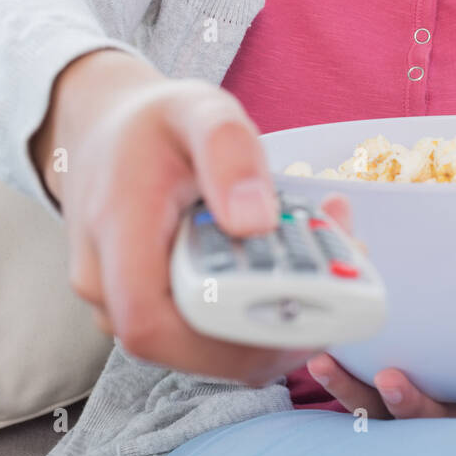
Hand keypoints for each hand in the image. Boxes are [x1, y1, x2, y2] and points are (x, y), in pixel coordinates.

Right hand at [54, 62, 324, 383]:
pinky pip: (212, 332)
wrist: (110, 134)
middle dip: (277, 325)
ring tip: (336, 260)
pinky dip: (263, 311)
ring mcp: (130, 307)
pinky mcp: (157, 314)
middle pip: (194, 347)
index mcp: (115, 231)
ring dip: (277, 320)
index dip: (226, 334)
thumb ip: (227, 151)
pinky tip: (304, 269)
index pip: (151, 322)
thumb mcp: (196, 109)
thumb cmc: (153, 124)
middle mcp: (109, 286)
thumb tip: (255, 221)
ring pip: (209, 346)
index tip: (301, 304)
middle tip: (345, 275)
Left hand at [311, 194, 455, 450]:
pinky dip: (339, 381)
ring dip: (360, 391)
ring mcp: (430, 424)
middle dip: (422, 405)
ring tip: (328, 360)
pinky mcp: (393, 413)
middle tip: (401, 381)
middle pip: (445, 425)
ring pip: (390, 418)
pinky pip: (360, 402)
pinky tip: (313, 353)